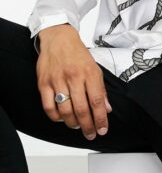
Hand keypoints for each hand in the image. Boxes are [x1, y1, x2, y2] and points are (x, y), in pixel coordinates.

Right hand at [36, 24, 111, 140]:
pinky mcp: (44, 83)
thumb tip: (107, 109)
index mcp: (90, 74)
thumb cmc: (78, 54)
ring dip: (73, 123)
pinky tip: (62, 118)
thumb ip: (101, 90)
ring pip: (65, 110)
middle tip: (91, 133)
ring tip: (78, 126)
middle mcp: (74, 77)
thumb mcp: (96, 69)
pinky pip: (48, 106)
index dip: (101, 119)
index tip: (103, 129)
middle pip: (82, 109)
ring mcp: (57, 80)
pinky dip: (56, 117)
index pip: (97, 101)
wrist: (59, 39)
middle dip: (88, 126)